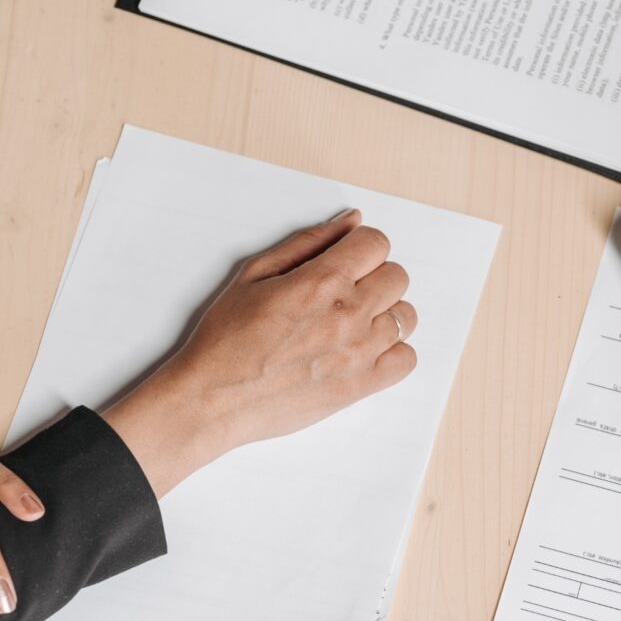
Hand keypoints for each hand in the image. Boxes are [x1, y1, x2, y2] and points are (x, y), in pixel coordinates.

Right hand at [102, 209, 417, 496]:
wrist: (213, 398)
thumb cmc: (226, 338)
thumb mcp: (255, 273)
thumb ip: (308, 242)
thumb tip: (351, 221)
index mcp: (322, 282)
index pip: (377, 243)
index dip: (361, 247)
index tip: (346, 260)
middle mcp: (348, 315)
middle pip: (397, 277)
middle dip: (374, 276)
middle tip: (344, 292)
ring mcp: (359, 353)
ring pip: (406, 316)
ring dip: (383, 314)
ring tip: (351, 323)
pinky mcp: (361, 386)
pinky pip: (407, 359)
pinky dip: (392, 352)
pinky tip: (363, 350)